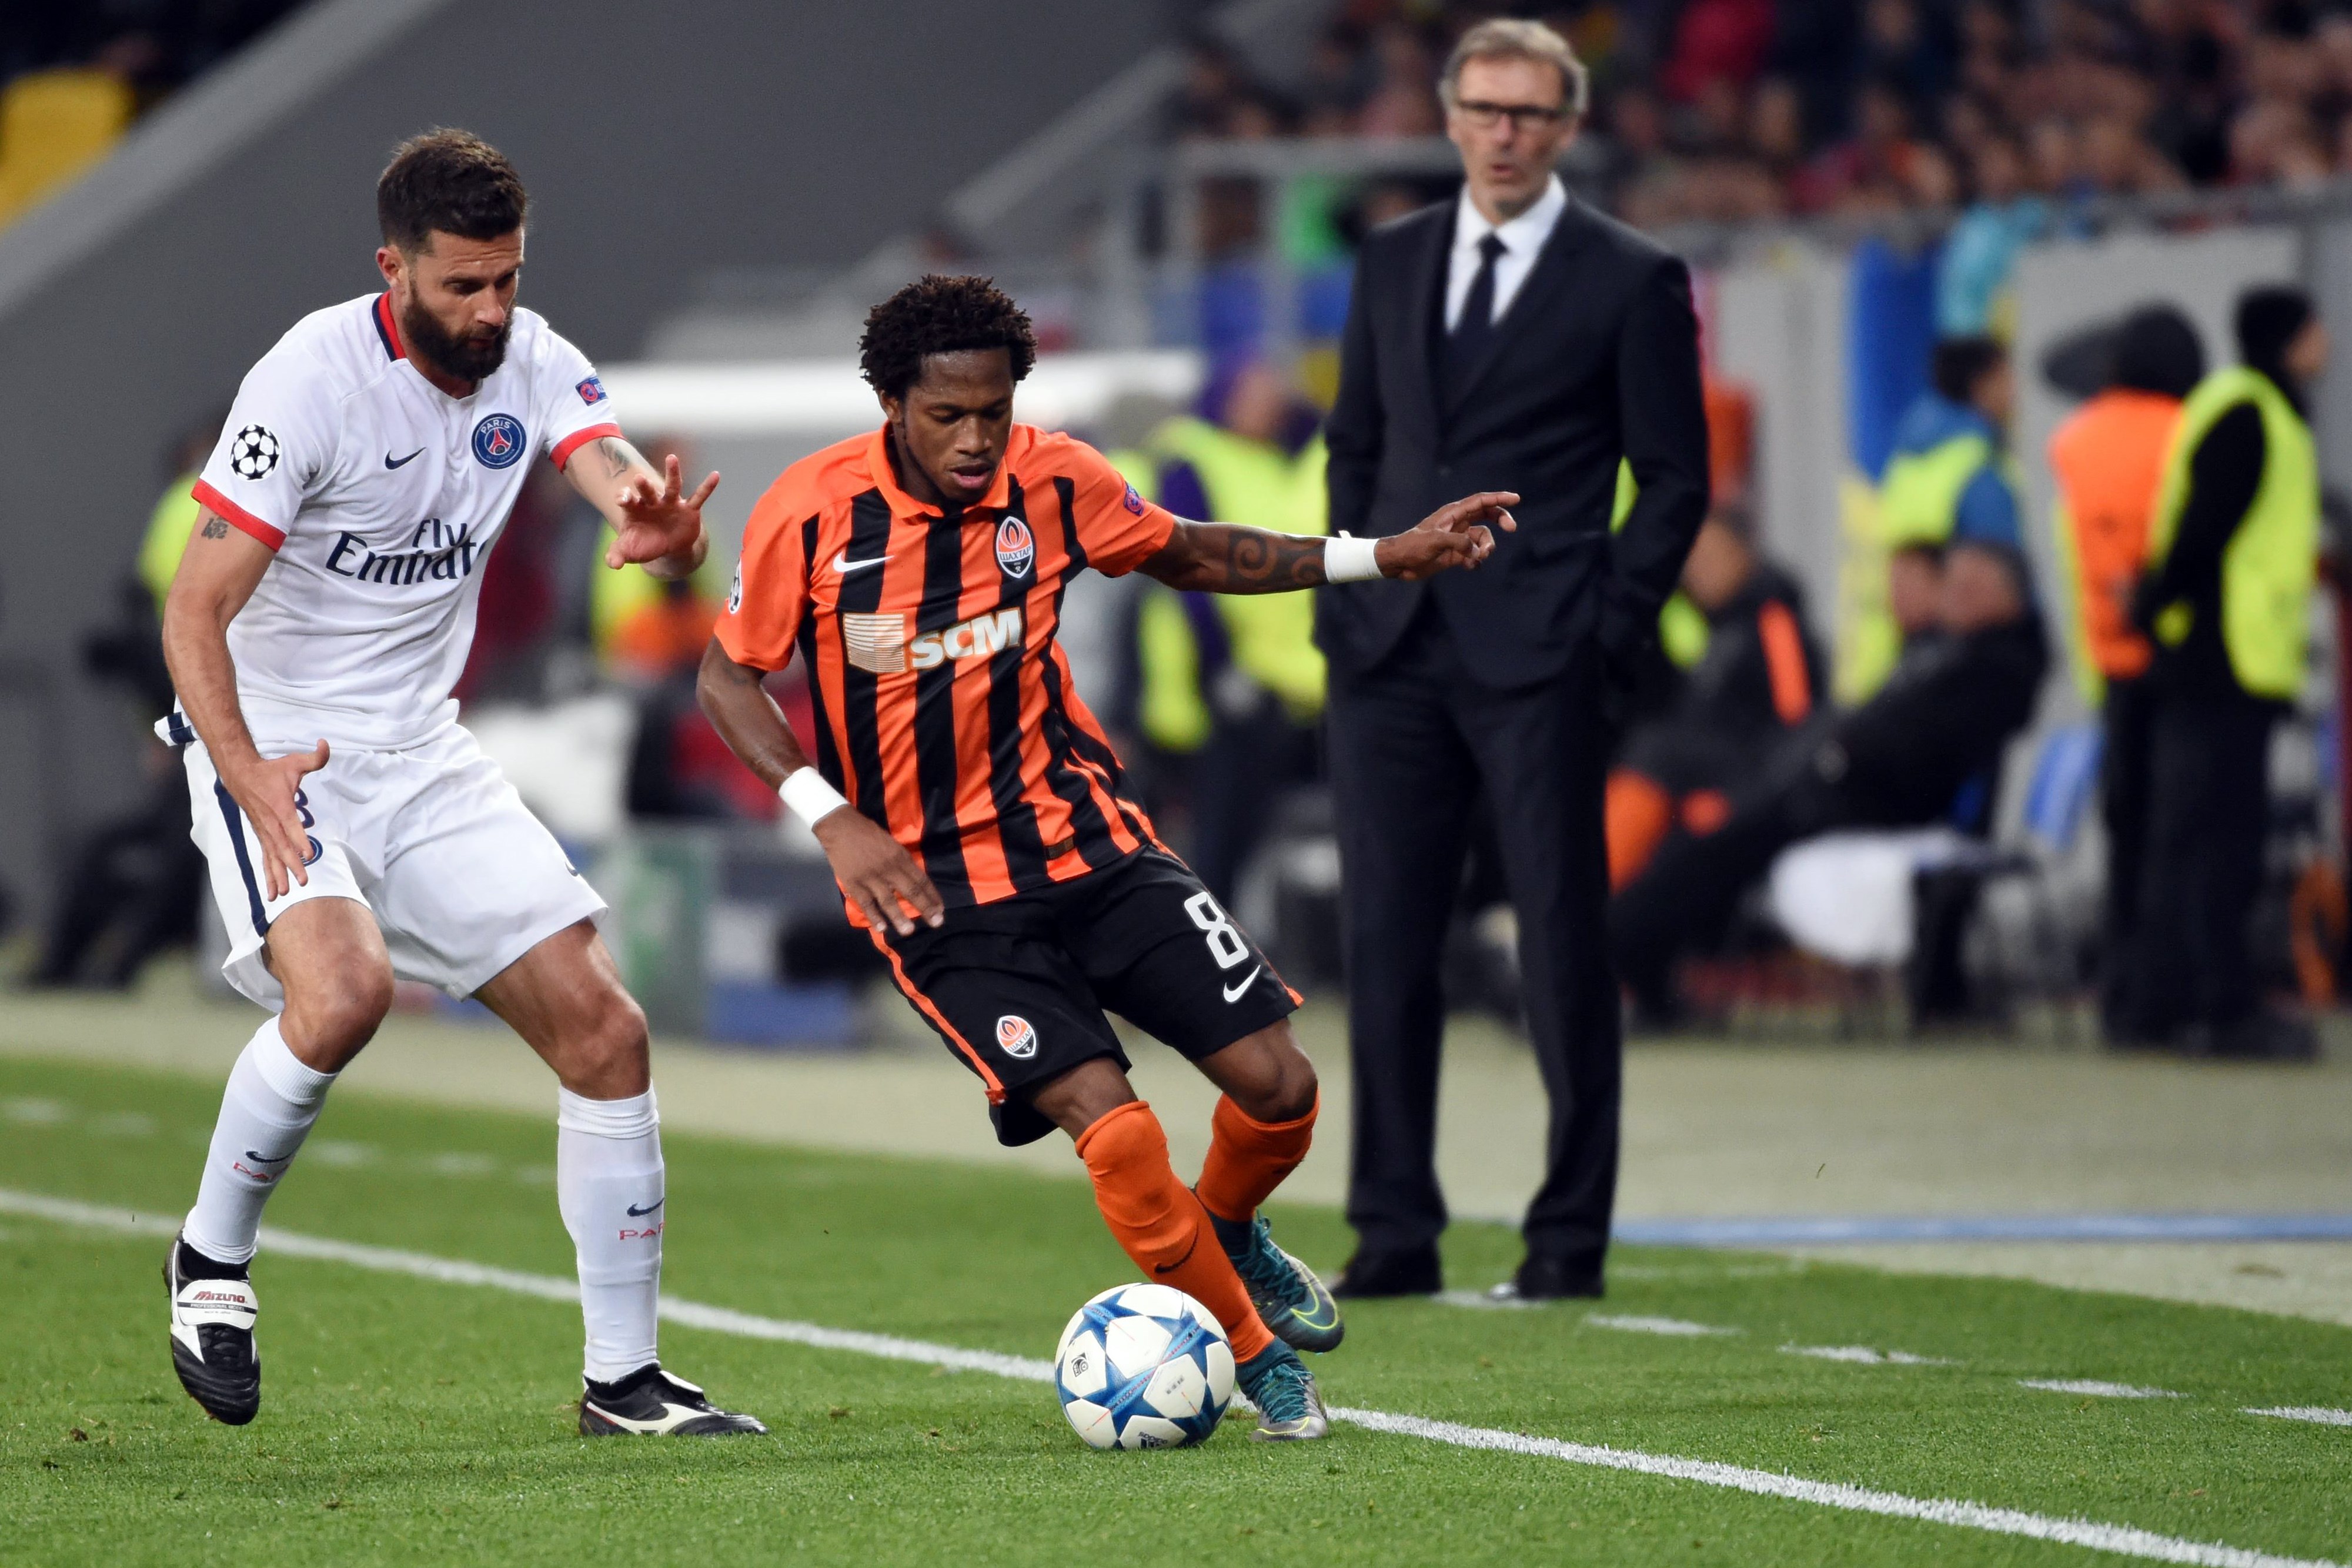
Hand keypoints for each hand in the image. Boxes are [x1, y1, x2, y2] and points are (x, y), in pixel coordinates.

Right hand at [221, 740, 329, 901]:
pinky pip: (265, 857)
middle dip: (292, 865)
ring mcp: (264, 831)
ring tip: (284, 893)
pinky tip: (272, 891)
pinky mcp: (260, 835)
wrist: (240, 773)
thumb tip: (326, 745)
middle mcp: (270, 823)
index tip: (309, 855)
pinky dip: (268, 874)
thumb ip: (314, 757)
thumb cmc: (270, 770)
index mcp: (280, 807)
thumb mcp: (294, 762)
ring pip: (271, 857)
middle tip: (303, 881)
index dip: (300, 841)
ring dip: (278, 875)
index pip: (291, 827)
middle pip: (282, 848)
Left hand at [605, 453, 719, 568]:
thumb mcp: (628, 552)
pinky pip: (699, 497)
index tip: (622, 499)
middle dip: (644, 486)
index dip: (624, 497)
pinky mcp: (688, 509)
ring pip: (672, 486)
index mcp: (635, 509)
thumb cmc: (643, 545)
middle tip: (639, 479)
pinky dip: (708, 487)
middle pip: (647, 491)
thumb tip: (612, 564)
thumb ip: (616, 556)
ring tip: (671, 458)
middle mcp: (653, 503)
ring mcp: (671, 504)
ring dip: (672, 472)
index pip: (627, 499)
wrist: (667, 548)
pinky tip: (716, 475)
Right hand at [814, 809, 944, 935]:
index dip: (932, 896)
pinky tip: (881, 928)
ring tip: (909, 931)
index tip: (940, 910)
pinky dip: (874, 916)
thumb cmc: (868, 834)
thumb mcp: (892, 843)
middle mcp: (889, 869)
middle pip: (910, 891)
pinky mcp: (854, 884)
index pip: (921, 880)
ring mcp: (871, 878)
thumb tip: (914, 881)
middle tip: (937, 923)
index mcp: (900, 857)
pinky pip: (866, 903)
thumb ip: (902, 862)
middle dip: (925, 908)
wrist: (840, 827)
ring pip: (888, 900)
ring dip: (899, 917)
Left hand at [1376, 490, 1519, 580]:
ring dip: (1486, 548)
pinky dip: (1476, 561)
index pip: (1480, 501)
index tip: (1516, 499)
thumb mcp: (1435, 541)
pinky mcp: (1455, 554)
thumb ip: (1458, 542)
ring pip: (1482, 539)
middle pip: (1487, 515)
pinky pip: (1474, 555)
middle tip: (1511, 528)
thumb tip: (1477, 551)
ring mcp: (1457, 539)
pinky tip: (1469, 566)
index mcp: (1453, 513)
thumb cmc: (1412, 546)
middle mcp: (1458, 523)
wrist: (1399, 562)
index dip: (1499, 498)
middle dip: (1501, 520)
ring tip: (1479, 557)